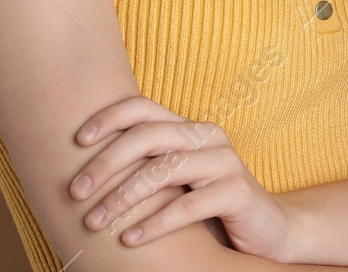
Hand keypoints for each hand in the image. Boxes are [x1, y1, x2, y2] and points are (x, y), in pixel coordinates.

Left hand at [70, 95, 310, 261]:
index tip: (76, 141)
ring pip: (163, 170)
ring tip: (95, 223)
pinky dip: (154, 224)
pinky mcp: (237, 192)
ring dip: (122, 197)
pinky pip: (187, 206)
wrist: (271, 229)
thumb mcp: (178, 182)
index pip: (144, 107)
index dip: (108, 118)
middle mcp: (209, 137)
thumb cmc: (212, 206)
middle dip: (105, 163)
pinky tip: (130, 240)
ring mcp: (226, 162)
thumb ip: (147, 169)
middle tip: (75, 192)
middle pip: (147, 136)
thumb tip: (84, 174)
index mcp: (191, 129)